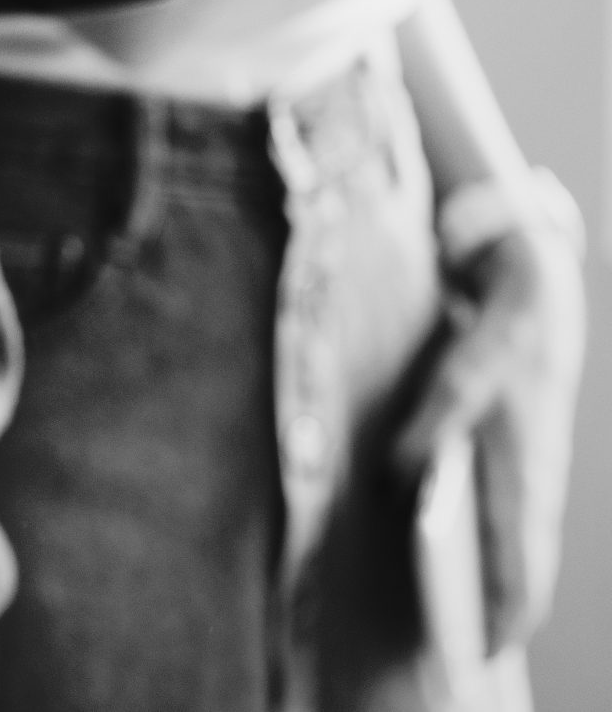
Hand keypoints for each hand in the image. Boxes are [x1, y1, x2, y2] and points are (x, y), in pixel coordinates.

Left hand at [394, 214, 587, 653]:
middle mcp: (537, 474)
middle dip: (500, 608)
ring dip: (498, 581)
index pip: (521, 554)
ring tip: (455, 619)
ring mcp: (535, 467)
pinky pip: (514, 516)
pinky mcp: (523, 455)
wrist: (535, 285)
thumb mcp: (466, 365)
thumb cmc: (499, 329)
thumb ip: (435, 418)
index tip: (488, 646)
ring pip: (520, 540)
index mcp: (527, 460)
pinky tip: (457, 556)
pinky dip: (497, 547)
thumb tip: (401, 476)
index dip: (507, 604)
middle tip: (465, 652)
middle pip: (524, 560)